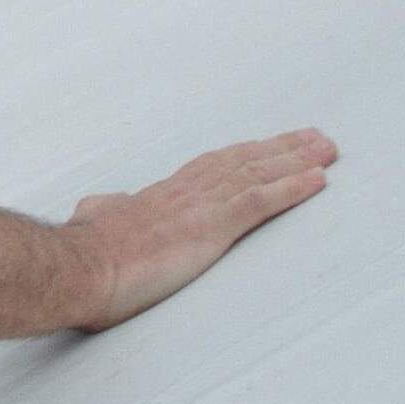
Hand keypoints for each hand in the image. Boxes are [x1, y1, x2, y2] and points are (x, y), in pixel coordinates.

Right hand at [63, 127, 337, 330]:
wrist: (79, 266)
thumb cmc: (84, 254)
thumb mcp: (93, 219)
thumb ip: (108, 208)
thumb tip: (110, 203)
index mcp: (157, 195)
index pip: (209, 167)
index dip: (242, 154)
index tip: (265, 145)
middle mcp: (182, 193)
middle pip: (240, 161)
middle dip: (279, 147)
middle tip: (311, 137)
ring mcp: (197, 207)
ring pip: (255, 173)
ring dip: (295, 159)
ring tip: (324, 149)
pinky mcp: (209, 227)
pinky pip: (259, 201)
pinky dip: (291, 188)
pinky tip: (316, 178)